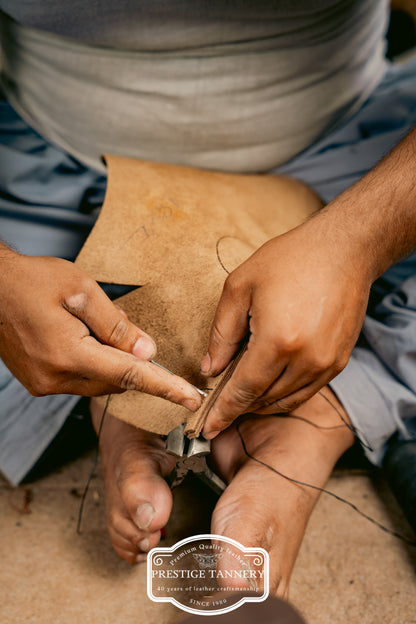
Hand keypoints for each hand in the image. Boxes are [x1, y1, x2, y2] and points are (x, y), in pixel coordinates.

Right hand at [0, 249, 201, 408]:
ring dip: (111, 362)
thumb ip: (117, 325)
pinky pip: (80, 380)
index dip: (166, 387)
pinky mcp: (39, 381)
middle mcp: (55, 377)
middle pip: (115, 381)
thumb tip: (147, 351)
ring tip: (96, 326)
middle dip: (132, 362)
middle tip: (130, 332)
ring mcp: (44, 383)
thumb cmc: (30, 280)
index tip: (192, 398)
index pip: (130, 376)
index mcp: (68, 354)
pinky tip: (84, 338)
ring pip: (98, 382)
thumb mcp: (81, 290)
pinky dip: (93, 364)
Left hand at [201, 215, 371, 437]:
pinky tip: (269, 384)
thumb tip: (210, 369)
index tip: (208, 428)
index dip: (223, 412)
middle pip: (264, 399)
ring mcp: (327, 364)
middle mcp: (306, 360)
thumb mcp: (239, 287)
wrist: (343, 249)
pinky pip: (306, 391)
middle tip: (219, 407)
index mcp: (277, 342)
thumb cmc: (289, 259)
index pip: (243, 390)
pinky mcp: (339, 361)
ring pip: (286, 400)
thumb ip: (221, 334)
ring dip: (261, 402)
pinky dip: (284, 394)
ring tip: (242, 395)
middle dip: (238, 407)